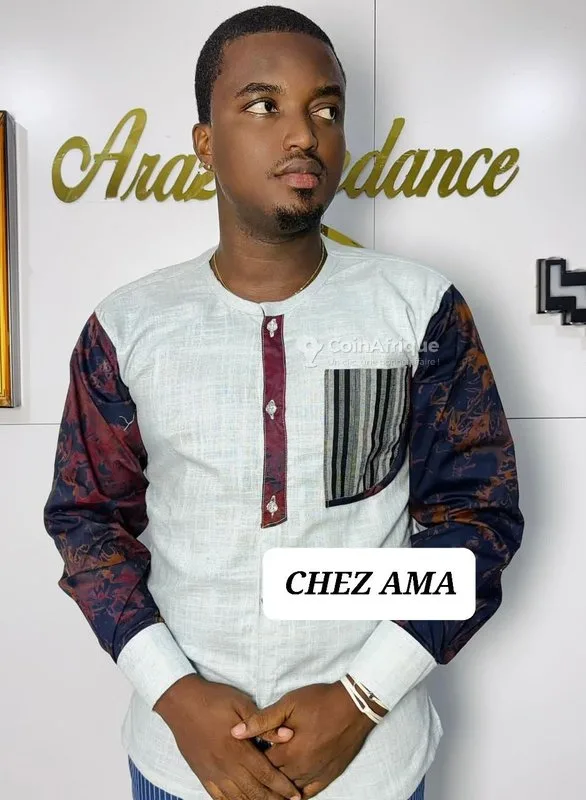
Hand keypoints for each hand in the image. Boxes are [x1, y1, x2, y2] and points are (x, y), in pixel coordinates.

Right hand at [154, 674, 299, 799]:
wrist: (181, 702)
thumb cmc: (214, 700)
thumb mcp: (242, 704)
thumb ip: (264, 724)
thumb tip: (288, 736)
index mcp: (238, 749)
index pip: (266, 774)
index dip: (282, 786)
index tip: (295, 794)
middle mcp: (226, 766)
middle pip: (254, 791)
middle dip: (273, 799)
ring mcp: (212, 773)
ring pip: (237, 798)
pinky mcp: (202, 774)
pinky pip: (219, 798)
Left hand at [230, 681, 376, 796]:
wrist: (355, 706)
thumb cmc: (320, 701)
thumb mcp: (289, 704)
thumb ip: (262, 720)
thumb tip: (235, 732)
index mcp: (288, 752)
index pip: (261, 764)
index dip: (252, 758)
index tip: (245, 753)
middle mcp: (301, 769)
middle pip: (274, 779)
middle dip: (263, 773)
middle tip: (254, 766)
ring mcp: (316, 774)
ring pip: (290, 789)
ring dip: (278, 786)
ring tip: (268, 781)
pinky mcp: (329, 776)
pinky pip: (309, 793)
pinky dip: (297, 794)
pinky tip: (290, 793)